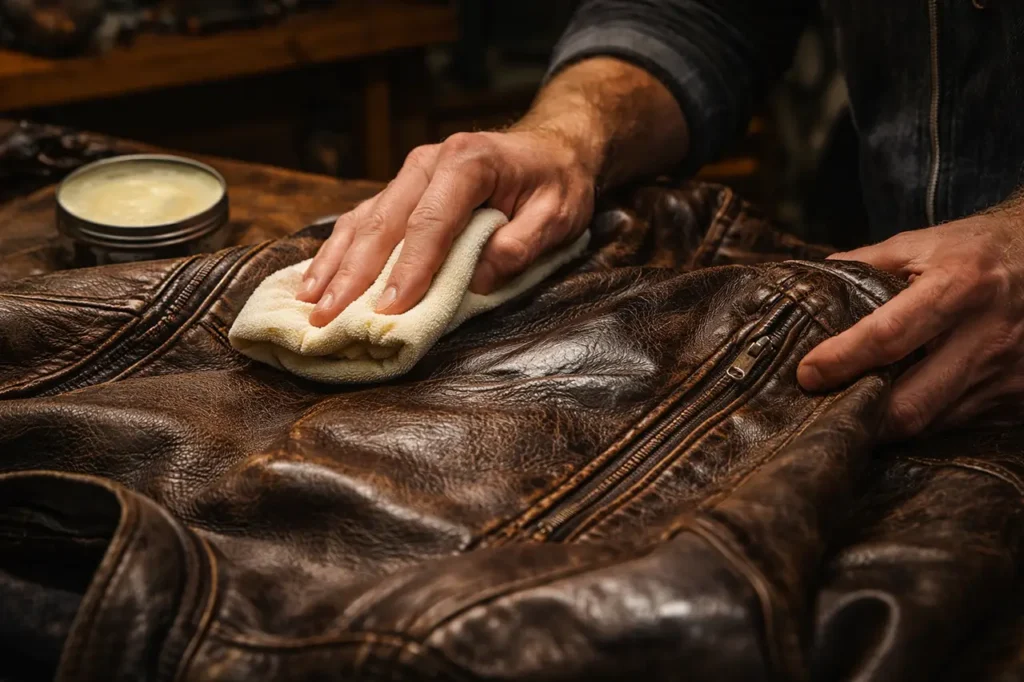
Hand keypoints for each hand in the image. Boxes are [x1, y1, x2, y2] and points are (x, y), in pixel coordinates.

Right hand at [296, 128, 595, 326]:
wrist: (551, 147)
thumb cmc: (556, 183)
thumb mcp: (558, 215)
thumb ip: (521, 245)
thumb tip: (477, 280)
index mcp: (468, 163)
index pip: (431, 223)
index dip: (409, 269)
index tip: (390, 309)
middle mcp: (429, 163)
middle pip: (384, 223)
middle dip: (354, 275)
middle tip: (329, 317)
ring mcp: (410, 174)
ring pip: (364, 221)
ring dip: (335, 264)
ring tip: (310, 303)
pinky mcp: (401, 189)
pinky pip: (364, 220)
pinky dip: (339, 251)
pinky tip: (317, 279)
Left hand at [797, 212, 1023, 437]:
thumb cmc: (979, 249)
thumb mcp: (924, 243)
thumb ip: (866, 264)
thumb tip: (812, 284)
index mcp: (961, 285)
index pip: (889, 337)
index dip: (843, 360)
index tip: (808, 374)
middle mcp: (988, 336)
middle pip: (912, 403)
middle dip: (863, 415)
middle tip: (827, 410)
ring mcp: (1010, 374)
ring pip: (933, 422)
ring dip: (891, 422)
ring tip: (859, 410)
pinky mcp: (1020, 399)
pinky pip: (960, 423)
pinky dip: (928, 418)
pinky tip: (907, 402)